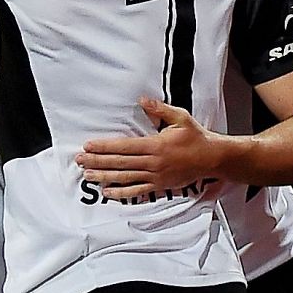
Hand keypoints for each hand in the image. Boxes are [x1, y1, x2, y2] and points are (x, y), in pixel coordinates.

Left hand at [76, 97, 221, 198]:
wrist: (212, 158)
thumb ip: (160, 109)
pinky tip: (107, 192)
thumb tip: (142, 100)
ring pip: (125, 178)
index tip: (88, 146)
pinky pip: (137, 191)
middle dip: (97, 162)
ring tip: (87, 176)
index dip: (104, 147)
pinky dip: (121, 192)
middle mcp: (153, 162)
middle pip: (119, 163)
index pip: (123, 146)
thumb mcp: (180, 117)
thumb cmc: (196, 137)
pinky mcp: (159, 186)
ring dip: (104, 177)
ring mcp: (155, 176)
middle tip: (79, 160)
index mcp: (155, 145)